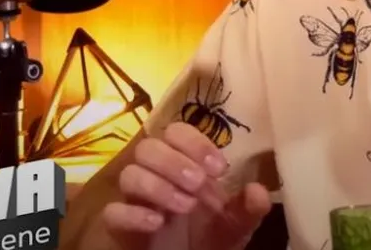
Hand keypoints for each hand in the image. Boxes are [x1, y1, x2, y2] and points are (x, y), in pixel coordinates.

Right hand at [102, 122, 271, 249]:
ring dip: (158, 185)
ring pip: (129, 173)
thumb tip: (257, 191)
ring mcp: (135, 199)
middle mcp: (155, 175)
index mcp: (182, 165)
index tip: (219, 169)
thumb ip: (249, 208)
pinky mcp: (120, 226)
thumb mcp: (236, 224)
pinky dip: (133, 214)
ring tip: (185, 206)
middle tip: (198, 184)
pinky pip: (112, 211)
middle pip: (147, 146)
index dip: (195, 143)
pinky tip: (157, 222)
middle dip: (174, 161)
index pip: (177, 132)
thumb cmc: (211, 238)